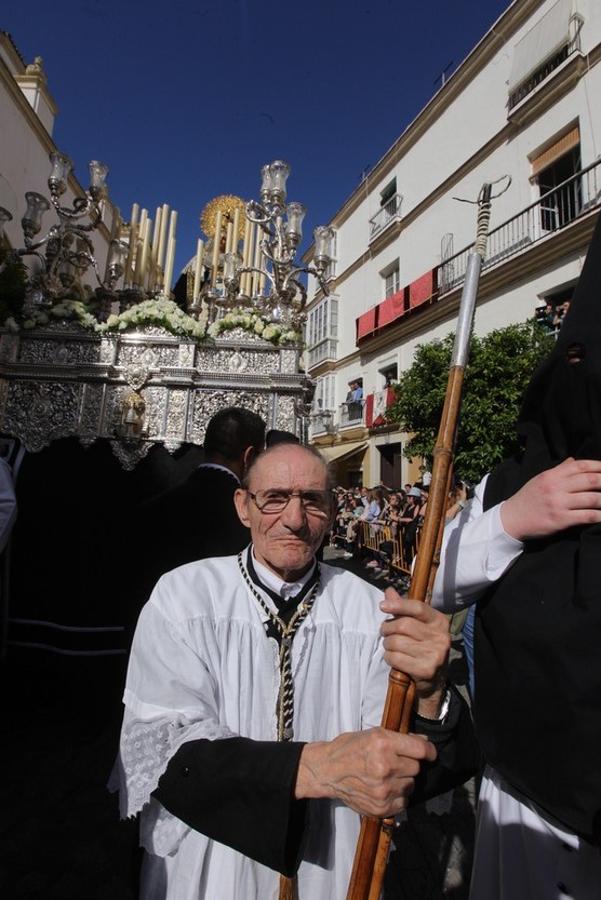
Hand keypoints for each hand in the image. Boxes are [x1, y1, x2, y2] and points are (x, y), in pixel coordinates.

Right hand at [295, 728, 435, 817]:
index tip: (429, 753)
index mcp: (383, 744)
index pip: (421, 750)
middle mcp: (385, 767)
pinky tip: (383, 788)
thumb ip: (399, 739)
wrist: (327, 771)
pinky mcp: (381, 807)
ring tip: (386, 776)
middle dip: (408, 764)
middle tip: (393, 762)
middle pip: (416, 768)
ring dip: (402, 780)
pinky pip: (403, 801)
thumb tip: (424, 742)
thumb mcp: (373, 735)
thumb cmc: (349, 749)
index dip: (428, 751)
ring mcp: (383, 790)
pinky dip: (397, 796)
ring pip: (410, 785)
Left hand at [379, 589, 449, 715]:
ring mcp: (435, 654)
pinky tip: (394, 659)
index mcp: (439, 622)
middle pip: (403, 625)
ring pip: (396, 642)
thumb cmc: (422, 648)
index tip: (382, 606)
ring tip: (391, 647)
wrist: (434, 681)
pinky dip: (389, 658)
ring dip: (387, 644)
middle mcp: (440, 637)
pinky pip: (395, 658)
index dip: (399, 605)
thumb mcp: (417, 626)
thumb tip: (389, 592)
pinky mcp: (426, 670)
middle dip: (387, 628)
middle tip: (385, 632)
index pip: (418, 608)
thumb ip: (403, 610)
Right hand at [500, 458, 600, 540]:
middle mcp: (556, 487)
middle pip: (590, 480)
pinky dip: (599, 516)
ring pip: (592, 498)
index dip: (599, 466)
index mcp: (552, 475)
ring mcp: (558, 503)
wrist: (511, 519)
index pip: (581, 466)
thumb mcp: (540, 479)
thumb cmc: (528, 498)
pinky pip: (586, 516)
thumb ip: (559, 470)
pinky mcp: (560, 520)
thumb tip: (574, 460)